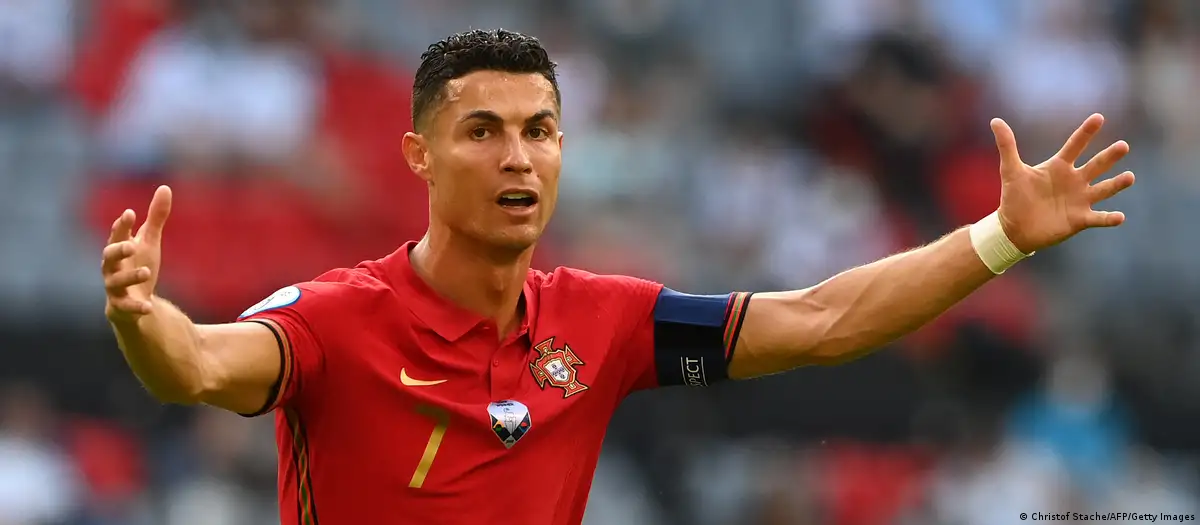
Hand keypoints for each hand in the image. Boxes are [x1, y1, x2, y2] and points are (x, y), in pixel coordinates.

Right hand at [102, 185, 172, 321]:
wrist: (135, 302)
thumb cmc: (139, 265)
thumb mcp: (150, 241)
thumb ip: (156, 217)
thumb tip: (165, 187)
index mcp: (119, 249)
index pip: (117, 234)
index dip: (122, 225)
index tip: (131, 213)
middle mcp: (112, 267)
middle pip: (108, 256)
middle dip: (118, 250)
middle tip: (131, 245)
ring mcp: (114, 288)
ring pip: (116, 281)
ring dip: (131, 276)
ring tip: (147, 271)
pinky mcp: (120, 307)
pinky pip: (125, 307)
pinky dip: (136, 307)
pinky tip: (149, 307)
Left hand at [991, 113, 1135, 252]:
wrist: (1014, 227)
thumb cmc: (1014, 196)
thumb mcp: (1011, 170)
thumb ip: (1007, 146)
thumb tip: (995, 120)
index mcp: (1059, 167)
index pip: (1075, 145)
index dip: (1086, 132)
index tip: (1098, 118)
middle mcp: (1074, 180)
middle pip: (1096, 165)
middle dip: (1109, 156)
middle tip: (1123, 146)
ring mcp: (1080, 200)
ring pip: (1103, 189)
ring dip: (1117, 184)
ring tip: (1129, 177)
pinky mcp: (1080, 219)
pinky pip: (1099, 218)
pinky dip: (1109, 218)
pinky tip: (1120, 217)